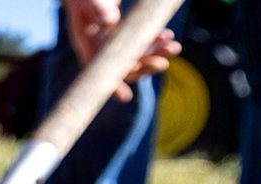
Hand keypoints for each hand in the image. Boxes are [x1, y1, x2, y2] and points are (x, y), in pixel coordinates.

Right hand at [64, 0, 181, 101]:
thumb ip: (96, 8)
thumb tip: (109, 22)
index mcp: (86, 42)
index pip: (98, 68)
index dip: (112, 83)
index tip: (125, 97)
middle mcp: (100, 47)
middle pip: (122, 67)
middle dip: (145, 67)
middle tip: (163, 63)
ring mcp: (113, 42)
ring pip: (136, 58)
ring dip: (156, 56)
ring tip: (175, 47)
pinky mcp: (123, 35)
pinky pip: (142, 45)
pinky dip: (157, 43)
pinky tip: (168, 36)